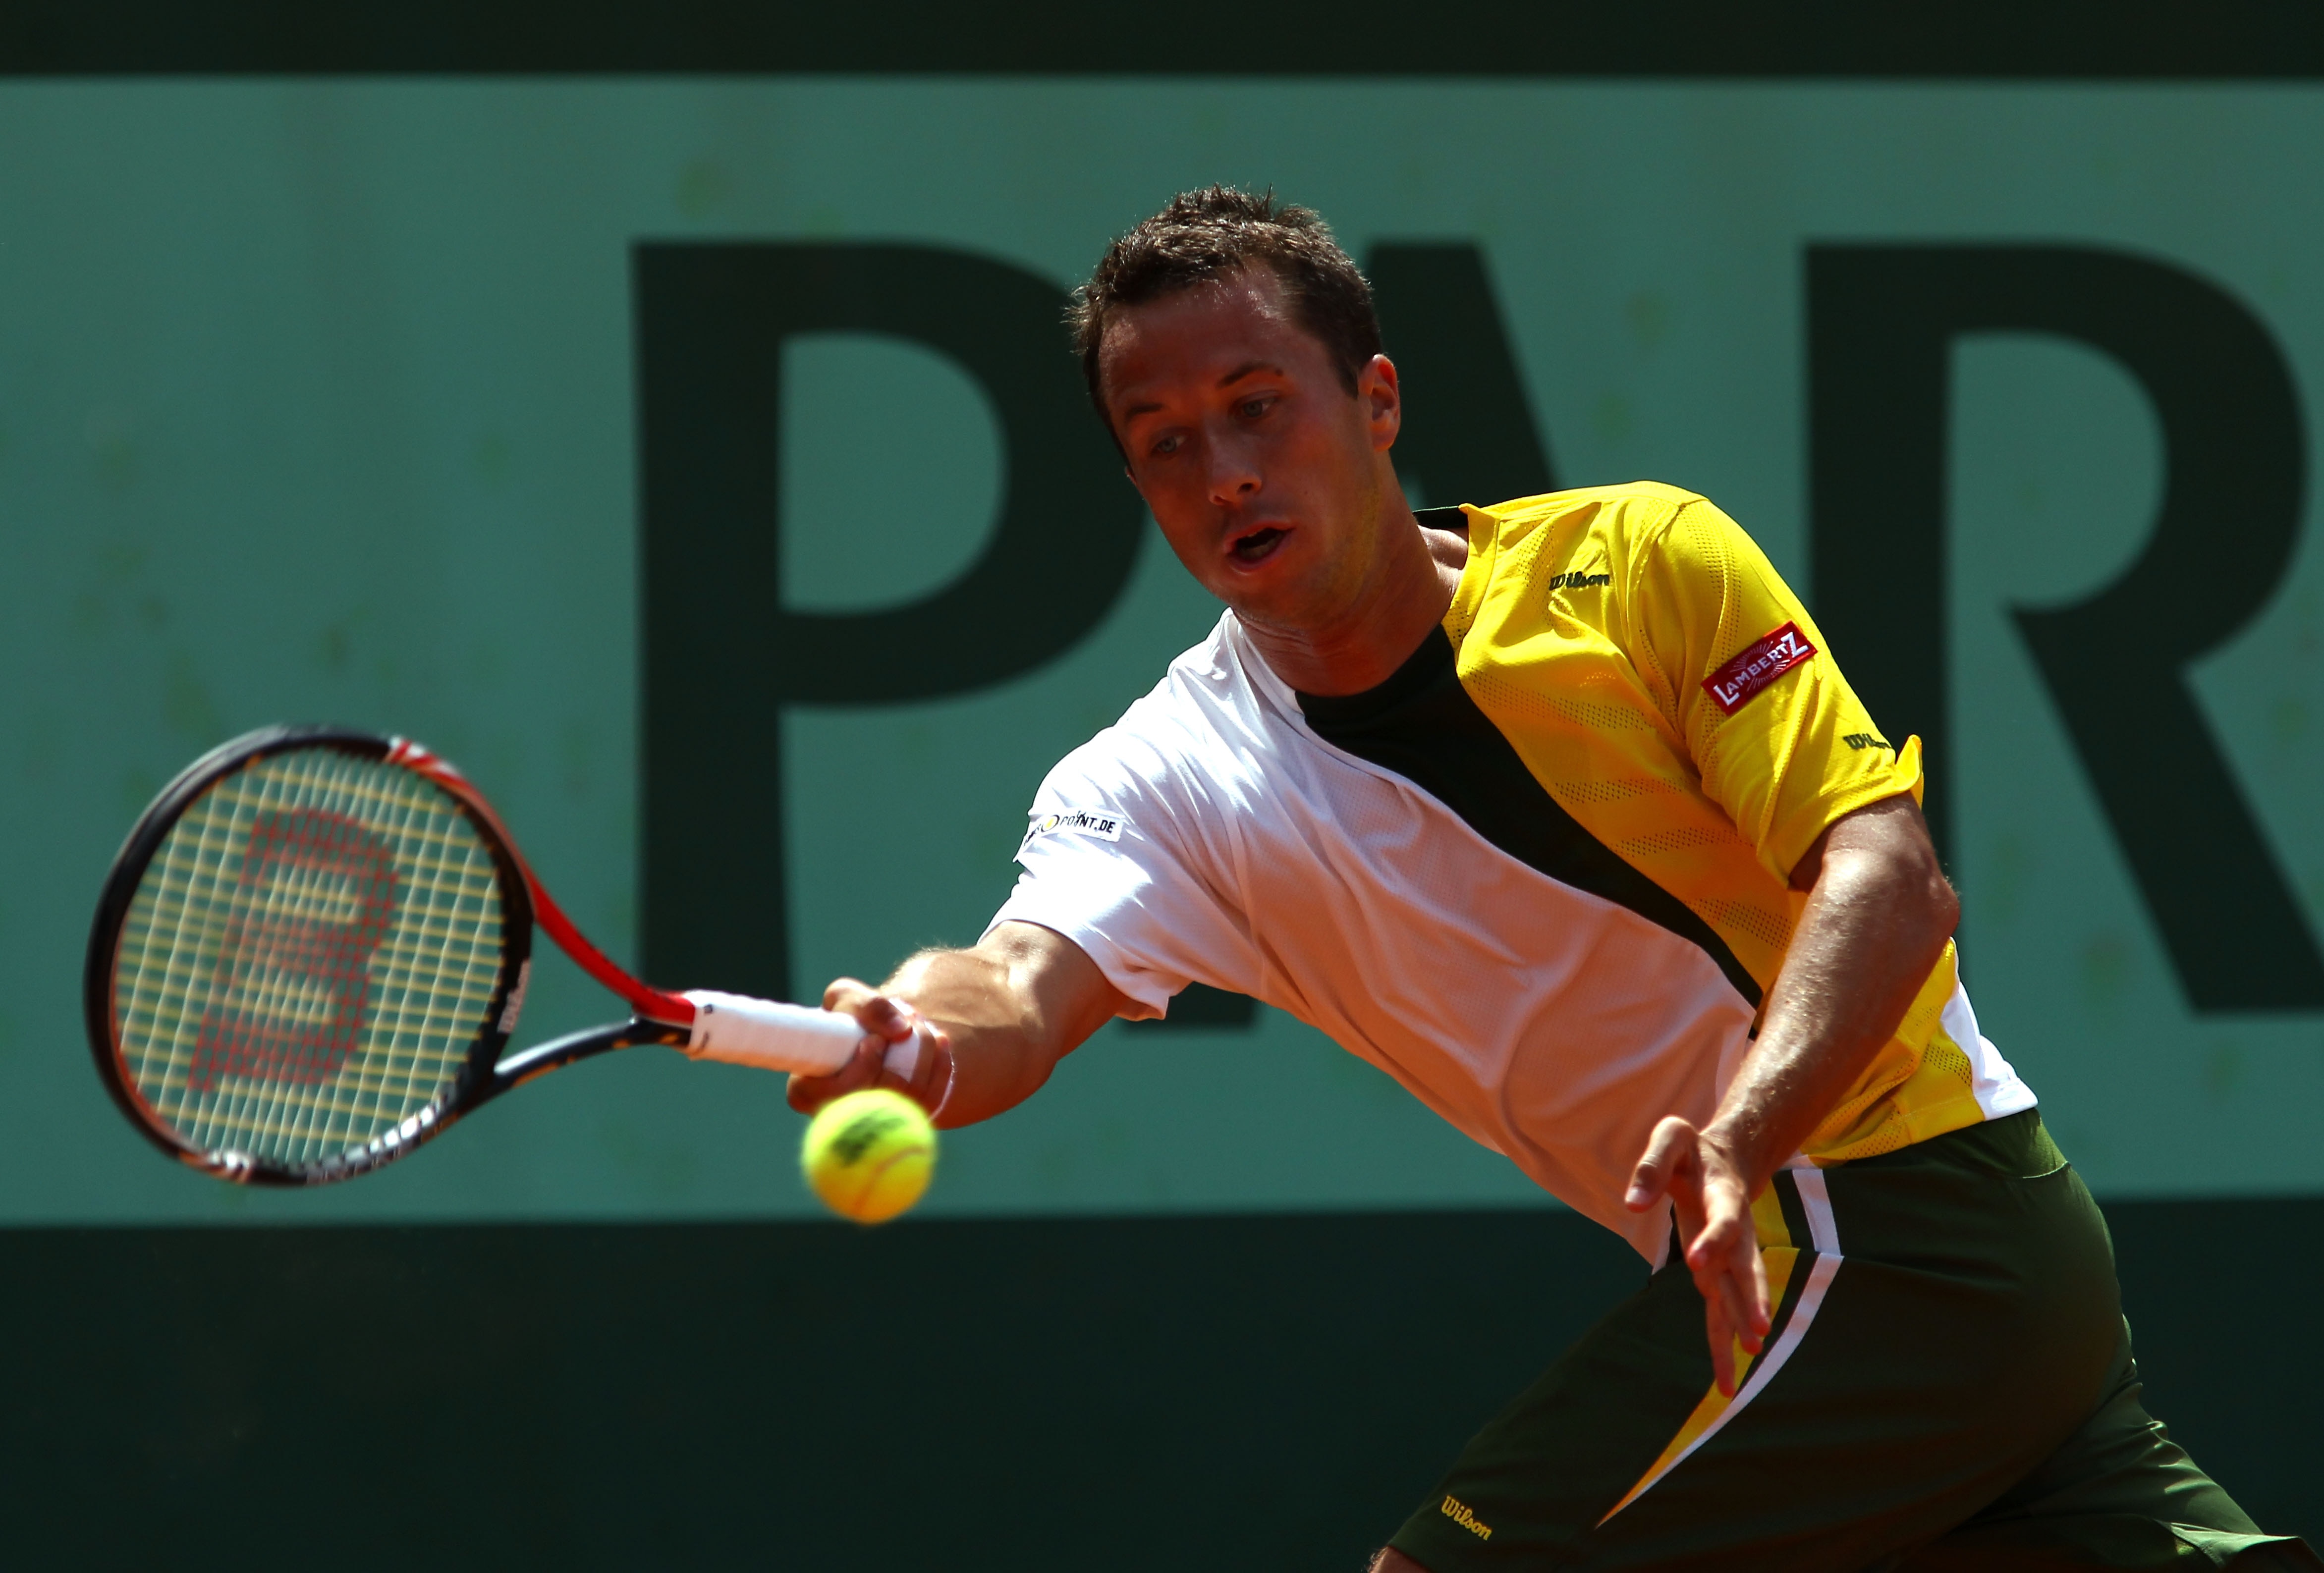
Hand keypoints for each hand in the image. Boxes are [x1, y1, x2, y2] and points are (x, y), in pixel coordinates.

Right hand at [785, 977, 954, 1119]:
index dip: (858, 1070)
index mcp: (806, 1091)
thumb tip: (901, 1031)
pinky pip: (931, 1103)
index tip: (875, 1040)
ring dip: (924, 1057)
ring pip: (907, 1102)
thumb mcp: (847, 997)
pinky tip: (942, 1043)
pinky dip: (941, 1070)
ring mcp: (872, 1124)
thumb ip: (867, 1006)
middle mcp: (837, 1116)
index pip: (826, 1095)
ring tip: (923, 1026)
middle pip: (875, 1100)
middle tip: (910, 1023)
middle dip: (901, 1057)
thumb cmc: (850, 1015)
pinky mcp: (904, 1123)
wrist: (874, 1031)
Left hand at [1624, 1115, 1771, 1396]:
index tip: (1695, 1262)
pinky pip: (1722, 1310)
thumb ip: (1651, 1166)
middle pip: (1745, 1268)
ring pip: (1738, 1296)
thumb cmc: (1690, 1147)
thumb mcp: (1670, 1137)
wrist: (1725, 1159)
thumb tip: (1631, 1204)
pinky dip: (1724, 1342)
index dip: (1711, 1241)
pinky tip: (1727, 1379)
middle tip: (1758, 1330)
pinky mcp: (1718, 1272)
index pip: (1723, 1222)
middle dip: (1751, 1299)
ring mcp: (1730, 1256)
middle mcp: (1736, 1233)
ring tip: (1752, 1359)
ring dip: (1744, 1326)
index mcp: (1725, 1197)